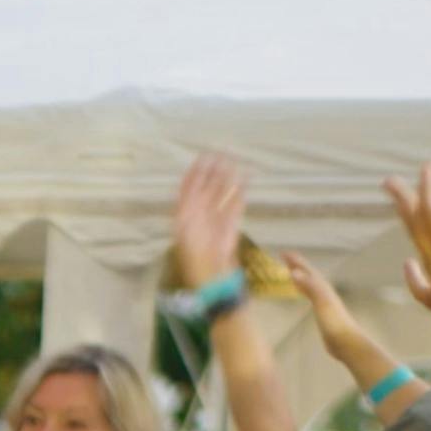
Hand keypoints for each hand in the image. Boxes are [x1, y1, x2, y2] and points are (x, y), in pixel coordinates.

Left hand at [172, 153, 245, 288]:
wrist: (212, 278)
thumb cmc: (195, 257)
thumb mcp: (185, 230)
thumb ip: (189, 206)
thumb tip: (192, 183)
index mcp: (184, 215)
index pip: (188, 188)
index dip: (195, 172)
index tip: (203, 156)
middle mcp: (198, 214)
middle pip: (206, 187)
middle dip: (213, 170)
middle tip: (222, 152)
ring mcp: (215, 219)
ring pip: (221, 193)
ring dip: (226, 178)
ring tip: (233, 160)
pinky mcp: (230, 225)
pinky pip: (235, 204)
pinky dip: (240, 192)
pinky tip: (246, 179)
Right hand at [281, 252, 364, 357]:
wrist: (346, 341)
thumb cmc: (334, 323)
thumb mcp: (321, 302)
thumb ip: (310, 286)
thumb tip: (294, 272)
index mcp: (323, 288)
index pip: (307, 270)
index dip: (295, 261)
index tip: (283, 252)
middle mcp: (324, 292)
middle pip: (309, 274)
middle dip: (298, 265)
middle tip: (285, 258)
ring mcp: (324, 301)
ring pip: (310, 284)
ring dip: (301, 276)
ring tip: (291, 272)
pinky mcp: (323, 312)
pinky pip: (311, 295)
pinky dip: (304, 290)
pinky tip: (303, 294)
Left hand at [383, 162, 430, 361]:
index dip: (428, 189)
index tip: (427, 166)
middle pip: (416, 230)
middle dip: (405, 203)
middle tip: (388, 181)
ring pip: (418, 250)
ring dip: (410, 228)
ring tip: (403, 212)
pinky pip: (422, 282)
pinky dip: (414, 269)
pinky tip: (410, 264)